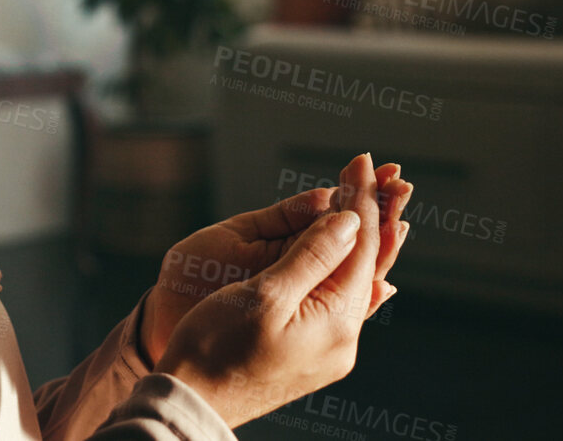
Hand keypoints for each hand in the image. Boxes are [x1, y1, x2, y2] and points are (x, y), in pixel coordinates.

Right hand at [139, 160, 411, 367]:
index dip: (361, 200)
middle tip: (372, 168)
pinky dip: (341, 266)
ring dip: (357, 237)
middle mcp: (343, 340)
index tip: (363, 161)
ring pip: (353, 280)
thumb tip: (351, 220)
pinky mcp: (311, 355)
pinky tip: (351, 256)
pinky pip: (338, 299)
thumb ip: (312, 256)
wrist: (190, 401)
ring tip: (369, 198)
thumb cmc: (214, 348)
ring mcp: (329, 351)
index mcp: (336, 323)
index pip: (360, 247)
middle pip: (365, 263)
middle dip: (367, 213)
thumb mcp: (264, 295)